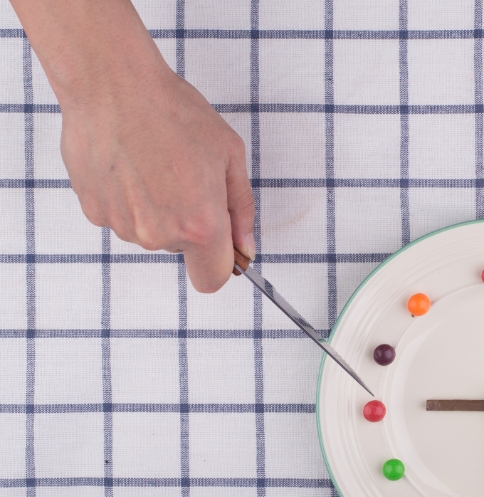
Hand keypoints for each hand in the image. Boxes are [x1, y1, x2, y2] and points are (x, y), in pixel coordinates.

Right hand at [10, 0, 253, 293]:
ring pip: (151, 232)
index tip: (222, 245)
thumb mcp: (230, 156)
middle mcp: (159, 235)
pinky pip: (123, 217)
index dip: (221, 264)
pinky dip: (129, 198)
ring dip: (157, 209)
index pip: (213, 280)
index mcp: (200, 226)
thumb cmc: (173, 112)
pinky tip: (130, 164)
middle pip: (182, 250)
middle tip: (185, 177)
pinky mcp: (95, 212)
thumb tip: (245, 247)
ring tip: (155, 163)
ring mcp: (123, 226)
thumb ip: (241, 209)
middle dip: (190, 224)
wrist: (113, 85)